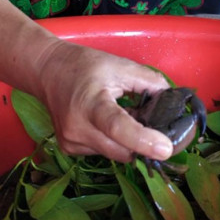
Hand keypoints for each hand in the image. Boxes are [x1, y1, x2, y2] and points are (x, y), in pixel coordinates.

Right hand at [36, 42, 174, 161]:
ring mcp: (71, 142)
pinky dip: (113, 142)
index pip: (118, 127)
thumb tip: (173, 102)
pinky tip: (108, 123)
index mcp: (91, 104)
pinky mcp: (69, 149)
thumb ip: (150, 83)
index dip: (143, 140)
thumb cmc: (84, 65)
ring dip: (128, 142)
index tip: (166, 147)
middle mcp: (78, 129)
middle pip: (122, 150)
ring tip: (126, 116)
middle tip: (158, 127)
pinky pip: (103, 152)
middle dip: (144, 143)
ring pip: (115, 154)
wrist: (47, 71)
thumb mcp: (120, 65)